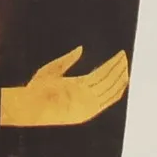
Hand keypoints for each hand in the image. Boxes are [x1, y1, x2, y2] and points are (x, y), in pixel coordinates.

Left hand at [0, 47, 130, 127]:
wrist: (31, 105)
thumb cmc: (37, 89)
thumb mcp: (53, 70)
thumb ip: (67, 60)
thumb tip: (81, 48)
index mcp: (77, 86)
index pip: (100, 75)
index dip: (110, 66)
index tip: (118, 56)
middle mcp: (85, 95)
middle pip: (107, 80)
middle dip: (117, 69)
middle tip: (125, 57)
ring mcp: (87, 101)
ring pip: (109, 86)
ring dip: (118, 75)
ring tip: (125, 62)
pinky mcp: (89, 108)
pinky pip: (107, 97)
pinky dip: (116, 88)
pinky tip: (122, 77)